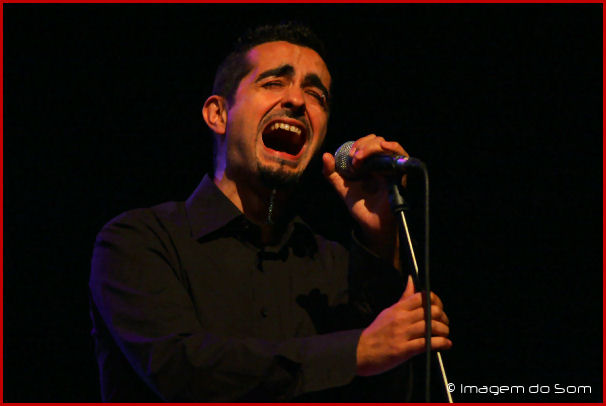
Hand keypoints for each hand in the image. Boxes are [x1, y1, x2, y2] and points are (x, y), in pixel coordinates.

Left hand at [322, 134, 407, 262]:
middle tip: (353, 158)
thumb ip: (332, 173)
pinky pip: (401, 156)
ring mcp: (393, 168)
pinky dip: (392, 147)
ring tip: (359, 158)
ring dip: (372, 147)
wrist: (371, 223)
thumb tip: (325, 155)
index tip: (348, 155)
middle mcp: (383, 164)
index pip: (369, 142)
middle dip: (363, 144)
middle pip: (378, 140)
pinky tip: (383, 146)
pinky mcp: (400, 174)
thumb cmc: (361, 206)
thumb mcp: (342, 187)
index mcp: (371, 164)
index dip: (358, 144)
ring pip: (388, 145)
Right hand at [356, 276, 451, 375]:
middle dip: (443, 317)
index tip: (439, 308)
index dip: (436, 301)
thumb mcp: (389, 311)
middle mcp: (401, 319)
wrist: (360, 351)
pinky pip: (426, 343)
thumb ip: (404, 298)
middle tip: (444, 323)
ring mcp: (402, 334)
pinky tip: (446, 344)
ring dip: (444, 330)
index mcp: (398, 308)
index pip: (422, 297)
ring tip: (445, 335)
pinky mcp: (403, 350)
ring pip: (431, 326)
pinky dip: (440, 343)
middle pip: (431, 311)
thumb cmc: (376, 332)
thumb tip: (411, 280)